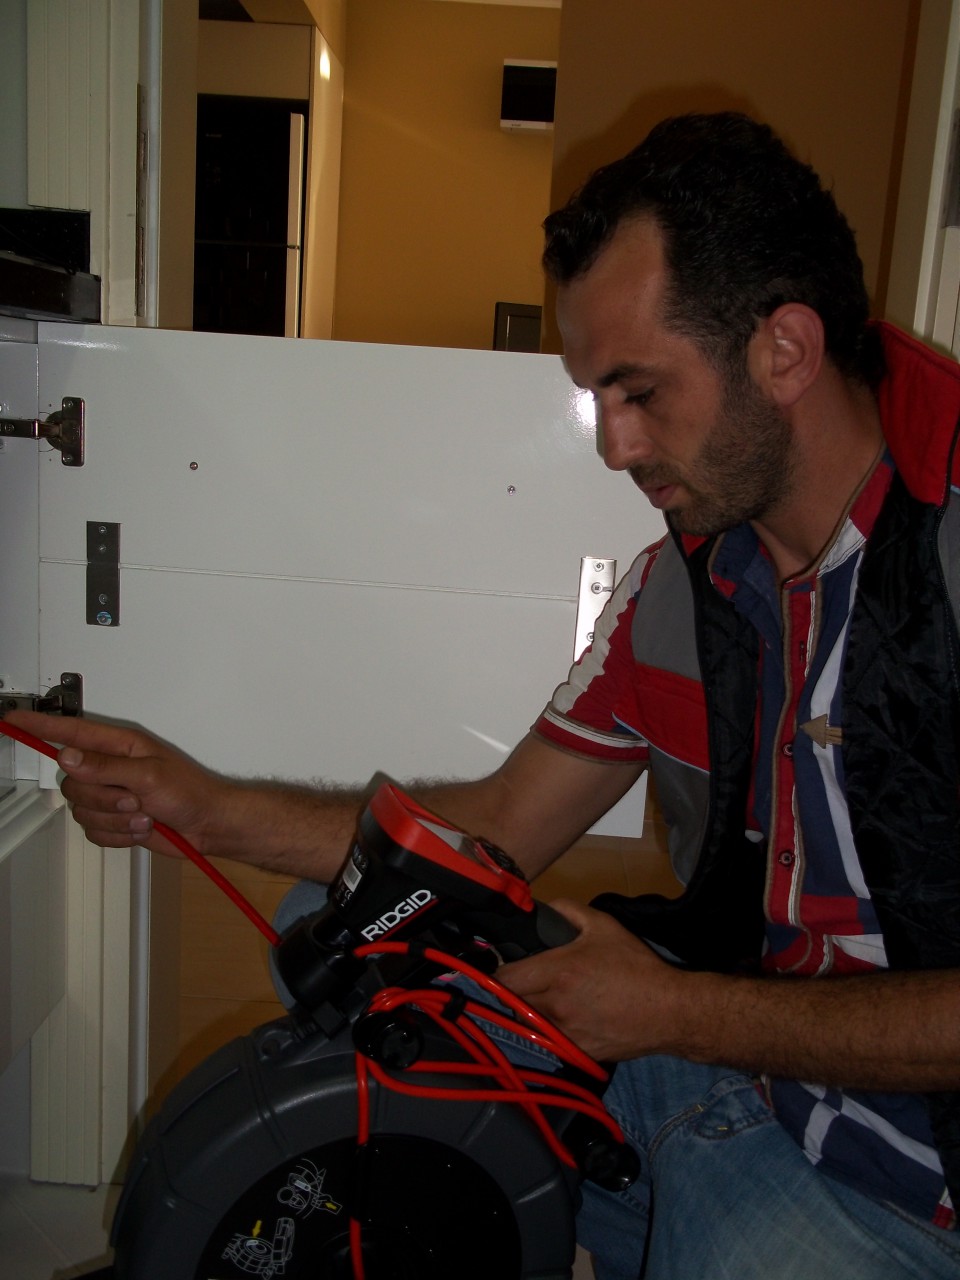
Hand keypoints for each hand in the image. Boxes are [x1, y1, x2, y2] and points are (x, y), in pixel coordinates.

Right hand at [2, 709, 228, 857]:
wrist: (207, 826)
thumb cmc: (191, 793)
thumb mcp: (150, 776)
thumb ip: (106, 767)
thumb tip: (68, 755)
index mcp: (120, 746)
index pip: (70, 732)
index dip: (39, 726)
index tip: (12, 721)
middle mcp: (110, 768)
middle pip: (72, 782)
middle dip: (102, 798)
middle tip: (134, 801)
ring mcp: (111, 795)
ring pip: (81, 810)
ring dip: (115, 819)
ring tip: (144, 816)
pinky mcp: (113, 820)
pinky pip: (93, 831)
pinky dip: (118, 835)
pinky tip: (140, 829)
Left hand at [496, 899, 690, 1061]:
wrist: (668, 1010)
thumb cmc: (635, 965)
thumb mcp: (604, 925)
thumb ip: (569, 911)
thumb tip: (544, 909)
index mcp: (558, 972)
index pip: (505, 978)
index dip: (499, 972)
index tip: (505, 965)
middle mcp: (555, 1006)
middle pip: (513, 1003)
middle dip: (516, 991)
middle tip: (530, 980)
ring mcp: (565, 1033)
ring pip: (530, 1023)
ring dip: (533, 1011)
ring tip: (551, 998)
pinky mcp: (577, 1052)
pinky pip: (552, 1040)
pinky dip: (554, 1029)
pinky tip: (572, 1017)